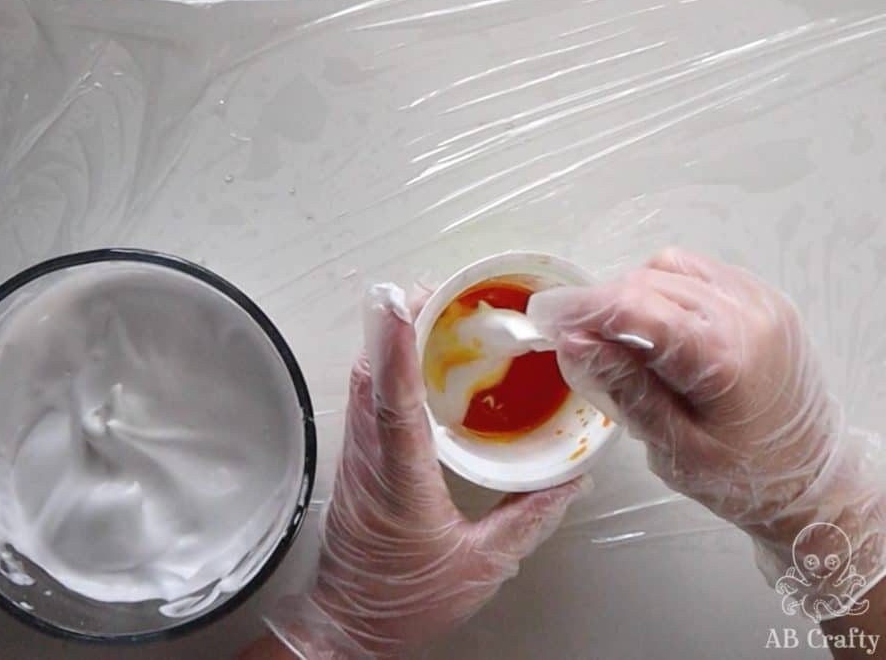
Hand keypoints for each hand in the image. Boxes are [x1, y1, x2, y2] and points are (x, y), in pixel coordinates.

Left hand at [264, 284, 587, 657]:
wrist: (350, 626)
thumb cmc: (406, 602)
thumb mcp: (482, 565)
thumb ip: (528, 518)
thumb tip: (567, 481)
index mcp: (402, 480)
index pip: (395, 401)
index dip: (398, 347)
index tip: (400, 302)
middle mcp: (372, 460)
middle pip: (373, 376)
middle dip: (396, 325)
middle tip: (430, 290)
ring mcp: (358, 459)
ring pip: (364, 385)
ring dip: (388, 342)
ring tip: (422, 311)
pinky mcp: (356, 464)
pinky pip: (366, 401)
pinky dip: (385, 369)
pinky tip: (407, 361)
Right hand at [528, 248, 885, 612]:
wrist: (813, 480)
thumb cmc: (744, 477)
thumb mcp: (674, 447)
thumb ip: (624, 387)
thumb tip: (573, 340)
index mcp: (725, 357)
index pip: (636, 309)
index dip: (582, 308)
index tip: (543, 317)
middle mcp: (748, 316)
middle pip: (648, 283)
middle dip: (598, 302)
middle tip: (564, 329)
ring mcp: (761, 302)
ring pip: (670, 269)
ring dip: (630, 293)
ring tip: (611, 332)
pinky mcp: (763, 300)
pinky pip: (699, 273)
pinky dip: (664, 289)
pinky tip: (651, 323)